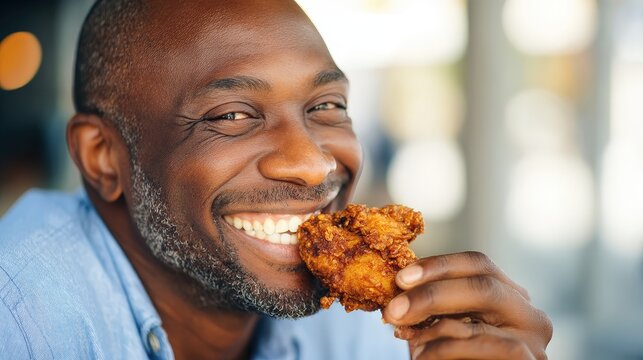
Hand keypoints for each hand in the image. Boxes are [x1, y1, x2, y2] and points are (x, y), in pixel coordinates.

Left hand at [382, 251, 552, 359]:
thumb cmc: (455, 358)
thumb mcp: (447, 325)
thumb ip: (435, 305)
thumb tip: (400, 286)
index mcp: (510, 295)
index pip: (478, 263)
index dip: (438, 265)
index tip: (401, 277)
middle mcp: (529, 314)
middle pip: (483, 285)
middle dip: (432, 294)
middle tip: (394, 309)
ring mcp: (533, 342)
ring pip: (480, 321)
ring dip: (432, 328)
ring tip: (403, 336)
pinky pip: (480, 346)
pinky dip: (444, 348)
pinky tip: (422, 356)